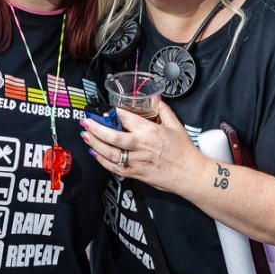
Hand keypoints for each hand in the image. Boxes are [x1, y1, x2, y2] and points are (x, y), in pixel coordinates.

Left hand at [78, 100, 206, 194]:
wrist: (189, 174)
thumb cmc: (183, 150)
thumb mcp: (175, 125)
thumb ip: (163, 110)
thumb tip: (155, 98)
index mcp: (150, 131)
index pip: (126, 118)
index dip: (111, 112)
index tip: (102, 108)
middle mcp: (140, 146)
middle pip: (113, 136)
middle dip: (96, 128)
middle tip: (85, 121)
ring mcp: (136, 161)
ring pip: (110, 153)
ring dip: (95, 143)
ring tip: (85, 135)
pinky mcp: (135, 174)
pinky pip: (114, 167)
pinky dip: (102, 160)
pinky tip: (94, 153)